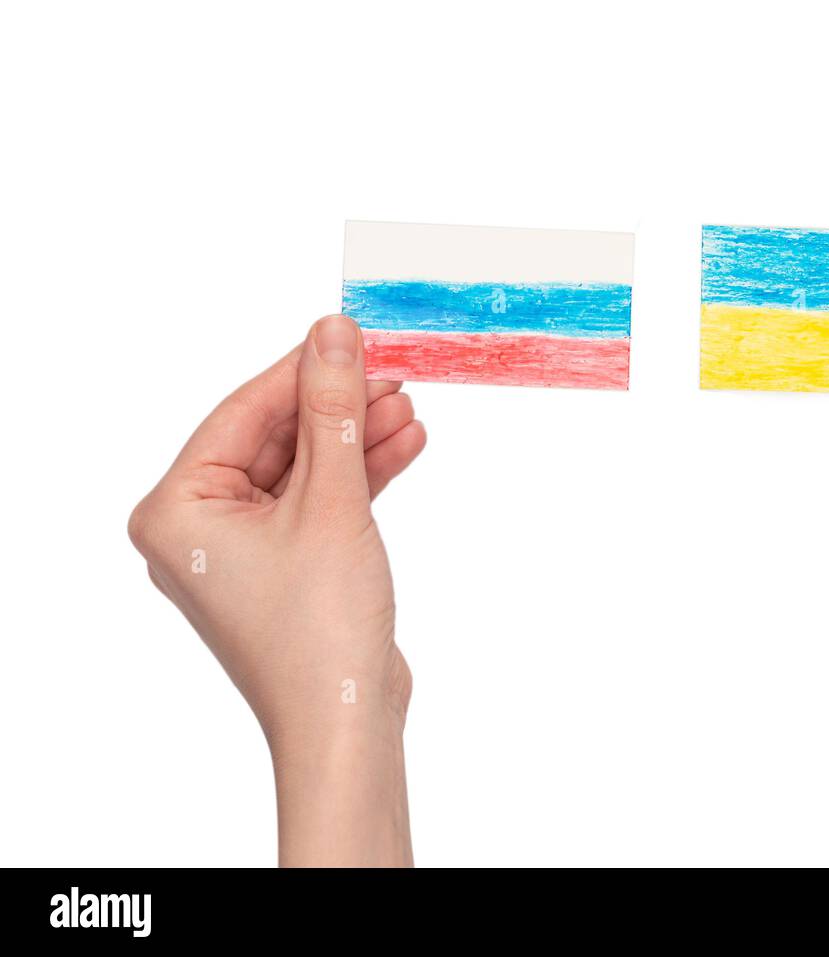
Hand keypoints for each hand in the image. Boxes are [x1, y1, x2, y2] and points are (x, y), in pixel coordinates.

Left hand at [128, 315, 426, 865]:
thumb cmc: (319, 629)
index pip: (243, 413)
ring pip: (302, 470)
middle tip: (391, 372)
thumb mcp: (332, 501)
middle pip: (275, 439)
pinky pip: (317, 503)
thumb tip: (334, 334)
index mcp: (177, 509)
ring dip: (356, 440)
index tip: (351, 335)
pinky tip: (404, 446)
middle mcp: (197, 528)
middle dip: (338, 408)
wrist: (346, 722)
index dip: (302, 371)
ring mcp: (241, 551)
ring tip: (408, 409)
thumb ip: (332, 411)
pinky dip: (359, 478)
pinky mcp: (283, 568)